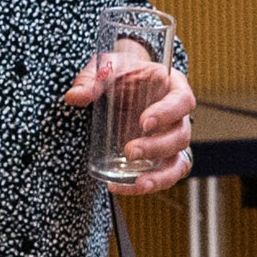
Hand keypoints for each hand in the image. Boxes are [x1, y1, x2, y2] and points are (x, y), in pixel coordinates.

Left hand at [63, 43, 198, 191]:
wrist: (124, 84)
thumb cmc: (121, 74)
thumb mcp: (106, 68)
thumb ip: (92, 80)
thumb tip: (75, 97)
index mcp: (172, 87)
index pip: (182, 100)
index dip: (168, 112)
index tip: (145, 122)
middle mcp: (179, 116)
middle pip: (181, 135)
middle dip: (157, 147)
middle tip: (129, 151)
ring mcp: (172, 139)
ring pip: (178, 161)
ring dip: (160, 176)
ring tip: (138, 184)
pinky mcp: (164, 157)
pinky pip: (165, 175)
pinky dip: (150, 185)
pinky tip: (122, 188)